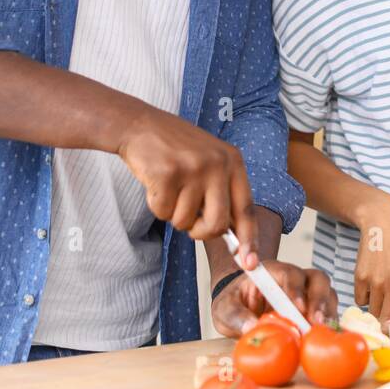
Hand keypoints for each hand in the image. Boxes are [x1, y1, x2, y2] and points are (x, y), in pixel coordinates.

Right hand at [116, 105, 256, 256]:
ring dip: (173, 214)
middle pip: (217, 224)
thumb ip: (222, 192)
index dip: (248, 239)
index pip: (246, 209)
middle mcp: (218, 164)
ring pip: (186, 221)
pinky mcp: (168, 174)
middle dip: (201, 232)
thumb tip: (233, 234)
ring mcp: (193, 168)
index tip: (249, 263)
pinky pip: (163, 212)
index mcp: (233, 162)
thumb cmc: (175, 148)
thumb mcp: (209, 161)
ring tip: (169, 188)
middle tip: (190, 223)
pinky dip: (156, 206)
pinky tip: (155, 184)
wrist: (140, 125)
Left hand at [210, 261, 337, 337]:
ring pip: (328, 293)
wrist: (238, 308)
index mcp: (272, 272)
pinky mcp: (313, 309)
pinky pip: (329, 310)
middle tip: (316, 322)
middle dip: (319, 300)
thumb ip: (235, 315)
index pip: (289, 274)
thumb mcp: (224, 308)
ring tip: (323, 331)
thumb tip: (252, 327)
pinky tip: (327, 336)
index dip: (296, 289)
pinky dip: (330, 323)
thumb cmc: (234, 303)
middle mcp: (294, 278)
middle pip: (317, 279)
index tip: (297, 307)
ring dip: (329, 312)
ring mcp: (306, 292)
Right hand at [353, 192, 389, 324]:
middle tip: (385, 318)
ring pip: (372, 311)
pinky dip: (364, 297)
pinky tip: (370, 284)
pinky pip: (360, 300)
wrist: (384, 224)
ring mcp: (376, 282)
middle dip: (385, 321)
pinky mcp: (360, 277)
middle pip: (385, 319)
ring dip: (375, 308)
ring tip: (379, 295)